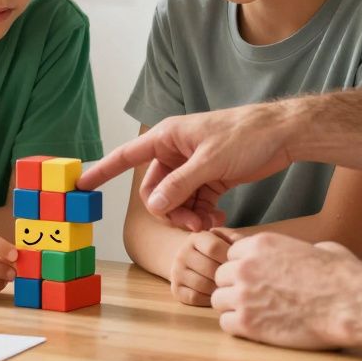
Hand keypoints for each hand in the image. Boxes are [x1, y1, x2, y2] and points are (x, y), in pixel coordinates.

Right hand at [78, 104, 297, 230]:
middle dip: (168, 210)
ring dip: (187, 216)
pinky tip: (218, 220)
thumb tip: (154, 205)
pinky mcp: (210, 178)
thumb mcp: (210, 162)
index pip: (126, 156)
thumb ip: (180, 185)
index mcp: (168, 137)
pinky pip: (194, 202)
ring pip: (174, 200)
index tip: (79, 184)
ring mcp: (192, 166)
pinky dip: (202, 214)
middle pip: (154, 189)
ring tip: (209, 225)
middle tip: (191, 225)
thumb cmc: (246, 136)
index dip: (102, 171)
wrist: (282, 135)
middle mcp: (176, 151)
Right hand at [170, 228, 239, 306]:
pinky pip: (194, 297)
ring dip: (218, 289)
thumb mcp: (221, 239)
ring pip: (202, 284)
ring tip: (229, 288)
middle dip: (226, 276)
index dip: (229, 257)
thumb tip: (247, 249)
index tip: (240, 264)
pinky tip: (217, 295)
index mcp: (195, 238)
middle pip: (209, 268)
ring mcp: (176, 272)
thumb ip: (235, 240)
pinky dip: (208, 299)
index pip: (213, 247)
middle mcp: (182, 254)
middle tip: (238, 281)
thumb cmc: (213, 250)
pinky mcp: (175, 289)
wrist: (186, 257)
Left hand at [211, 233, 361, 348]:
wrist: (349, 304)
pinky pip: (225, 323)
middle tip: (253, 299)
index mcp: (260, 244)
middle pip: (221, 276)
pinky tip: (256, 327)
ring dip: (232, 307)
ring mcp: (243, 294)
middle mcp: (245, 266)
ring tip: (254, 314)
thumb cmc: (341, 276)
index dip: (242, 268)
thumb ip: (301, 248)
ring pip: (218, 300)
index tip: (256, 279)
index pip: (231, 255)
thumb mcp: (320, 248)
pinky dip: (237, 326)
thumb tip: (312, 251)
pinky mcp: (247, 322)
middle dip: (234, 287)